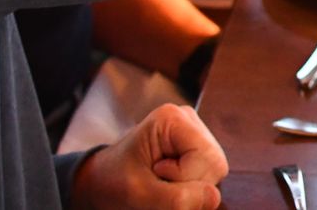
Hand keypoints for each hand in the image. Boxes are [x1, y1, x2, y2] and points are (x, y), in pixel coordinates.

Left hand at [70, 104, 227, 209]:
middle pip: (214, 164)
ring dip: (190, 189)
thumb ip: (176, 198)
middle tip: (157, 185)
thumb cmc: (113, 183)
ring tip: (162, 184)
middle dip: (189, 186)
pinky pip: (210, 175)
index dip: (182, 179)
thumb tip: (214, 197)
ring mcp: (196, 132)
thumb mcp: (139, 194)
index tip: (153, 175)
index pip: (205, 158)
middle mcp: (190, 119)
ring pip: (215, 171)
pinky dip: (191, 187)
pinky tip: (171, 183)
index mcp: (173, 118)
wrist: (102, 181)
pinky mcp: (198, 147)